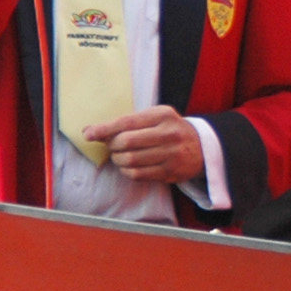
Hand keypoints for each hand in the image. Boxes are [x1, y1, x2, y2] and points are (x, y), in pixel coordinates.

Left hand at [83, 106, 204, 184]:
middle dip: (112, 146)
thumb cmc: (170, 130)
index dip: (104, 129)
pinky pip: (138, 174)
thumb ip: (128, 122)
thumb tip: (91, 131)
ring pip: (130, 160)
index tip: (88, 134)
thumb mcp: (155, 117)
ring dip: (118, 160)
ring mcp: (171, 155)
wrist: (202, 148)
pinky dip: (127, 171)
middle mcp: (169, 134)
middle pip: (127, 142)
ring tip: (120, 156)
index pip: (127, 122)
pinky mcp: (170, 172)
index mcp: (163, 115)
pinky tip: (129, 166)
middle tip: (112, 146)